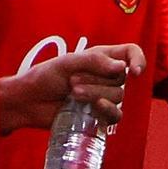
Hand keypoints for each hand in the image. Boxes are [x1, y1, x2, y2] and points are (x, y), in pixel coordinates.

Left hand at [0, 43, 144, 134]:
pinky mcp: (98, 115)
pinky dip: (107, 110)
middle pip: (121, 78)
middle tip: (72, 81)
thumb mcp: (67, 62)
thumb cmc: (45, 76)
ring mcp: (103, 96)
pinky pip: (115, 115)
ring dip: (95, 94)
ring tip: (73, 93)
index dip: (138, 59)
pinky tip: (94, 107)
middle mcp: (106, 76)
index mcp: (102, 57)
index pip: (131, 53)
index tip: (134, 71)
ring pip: (117, 96)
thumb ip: (94, 62)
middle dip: (98, 81)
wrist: (29, 101)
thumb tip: (123, 69)